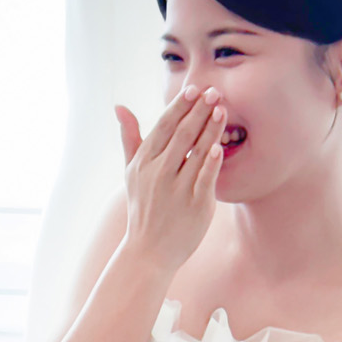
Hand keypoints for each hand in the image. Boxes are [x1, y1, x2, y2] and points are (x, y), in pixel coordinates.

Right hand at [114, 85, 226, 276]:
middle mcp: (158, 173)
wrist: (148, 252)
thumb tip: (119, 107)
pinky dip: (210, 163)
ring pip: (195, 153)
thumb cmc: (142, 209)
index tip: (194, 89)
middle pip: (181, 135)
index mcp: (144, 162)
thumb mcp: (131, 173)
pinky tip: (218, 146)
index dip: (179, 107)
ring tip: (221, 110)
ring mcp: (176, 190)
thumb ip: (130, 138)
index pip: (164, 127)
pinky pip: (204, 180)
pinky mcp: (195, 207)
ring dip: (209, 130)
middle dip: (198, 111)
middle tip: (214, 92)